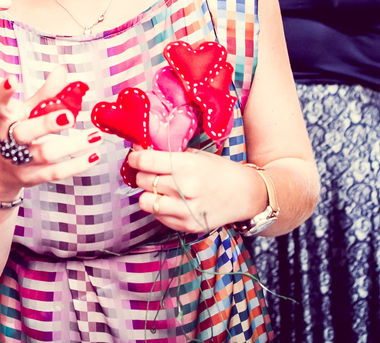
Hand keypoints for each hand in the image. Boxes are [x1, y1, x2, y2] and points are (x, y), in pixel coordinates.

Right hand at [0, 68, 101, 201]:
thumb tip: (63, 70)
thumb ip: (45, 93)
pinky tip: (94, 155)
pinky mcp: (31, 178)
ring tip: (95, 135)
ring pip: (45, 153)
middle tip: (70, 117)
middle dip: (46, 124)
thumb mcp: (26, 111)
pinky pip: (55, 173)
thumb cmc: (16, 132)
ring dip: (73, 145)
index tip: (12, 79)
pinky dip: (76, 165)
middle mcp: (8, 139)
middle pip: (24, 132)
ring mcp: (18, 161)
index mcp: (6, 117)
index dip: (3, 92)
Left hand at [127, 148, 264, 233]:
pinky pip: (158, 216)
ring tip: (157, 189)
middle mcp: (185, 189)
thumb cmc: (219, 171)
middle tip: (149, 172)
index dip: (135, 158)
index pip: (146, 162)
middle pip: (143, 181)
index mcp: (187, 166)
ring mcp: (185, 210)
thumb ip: (170, 155)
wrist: (245, 194)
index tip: (134, 157)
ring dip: (147, 194)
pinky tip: (171, 201)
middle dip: (142, 174)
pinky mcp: (187, 226)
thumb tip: (141, 153)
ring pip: (145, 202)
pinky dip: (159, 208)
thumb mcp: (197, 155)